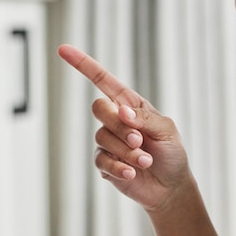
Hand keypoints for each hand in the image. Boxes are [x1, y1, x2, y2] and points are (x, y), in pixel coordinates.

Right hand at [57, 44, 190, 211]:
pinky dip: (119, 167)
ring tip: (145, 161)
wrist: (170, 186)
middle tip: (139, 140)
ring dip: (126, 151)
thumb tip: (121, 112)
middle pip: (99, 108)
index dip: (83, 64)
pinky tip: (132, 173)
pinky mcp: (104, 163)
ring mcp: (108, 141)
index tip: (63, 49)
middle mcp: (115, 120)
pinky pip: (101, 160)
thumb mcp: (166, 130)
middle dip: (119, 126)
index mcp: (129, 104)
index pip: (102, 80)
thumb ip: (144, 118)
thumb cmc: (171, 152)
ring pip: (102, 137)